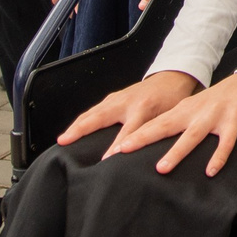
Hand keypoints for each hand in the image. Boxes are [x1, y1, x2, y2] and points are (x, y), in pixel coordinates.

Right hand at [59, 70, 199, 147]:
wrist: (172, 77)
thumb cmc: (173, 99)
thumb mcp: (170, 117)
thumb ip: (158, 133)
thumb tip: (156, 157)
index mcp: (144, 107)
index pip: (129, 130)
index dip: (118, 145)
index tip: (106, 160)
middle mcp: (127, 102)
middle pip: (100, 117)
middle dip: (81, 129)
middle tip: (65, 141)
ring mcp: (118, 98)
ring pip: (93, 112)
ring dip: (77, 125)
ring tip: (63, 139)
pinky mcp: (114, 97)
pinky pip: (95, 109)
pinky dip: (82, 120)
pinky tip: (73, 130)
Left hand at [109, 74, 236, 175]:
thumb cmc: (218, 101)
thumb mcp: (194, 108)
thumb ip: (177, 122)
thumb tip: (153, 139)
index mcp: (183, 110)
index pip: (154, 123)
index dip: (134, 135)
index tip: (113, 149)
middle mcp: (195, 112)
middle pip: (165, 126)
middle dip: (144, 138)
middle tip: (122, 151)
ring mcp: (214, 116)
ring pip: (192, 135)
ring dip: (177, 151)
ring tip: (161, 168)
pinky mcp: (233, 121)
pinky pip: (225, 142)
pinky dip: (218, 156)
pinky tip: (211, 171)